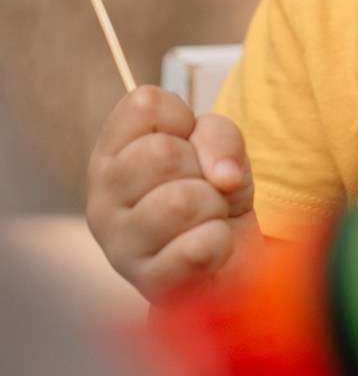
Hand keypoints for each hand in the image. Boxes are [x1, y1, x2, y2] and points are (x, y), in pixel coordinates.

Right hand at [86, 85, 260, 301]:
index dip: (183, 118)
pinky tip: (207, 248)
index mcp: (112, 155)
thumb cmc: (212, 192)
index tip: (187, 142)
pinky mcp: (148, 283)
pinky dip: (219, 241)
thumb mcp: (219, 146)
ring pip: (183, 201)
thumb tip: (221, 175)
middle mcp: (102, 199)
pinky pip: (198, 246)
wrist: (224, 260)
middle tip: (201, 188)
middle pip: (162, 154)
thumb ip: (218, 136)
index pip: (143, 105)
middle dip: (202, 167)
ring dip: (214, 206)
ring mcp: (119, 246)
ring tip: (204, 218)